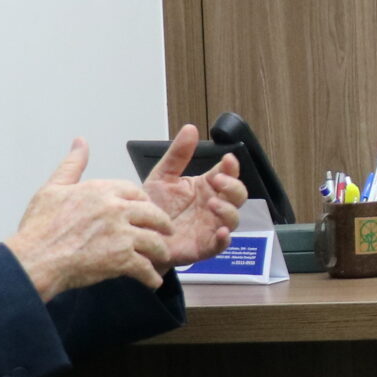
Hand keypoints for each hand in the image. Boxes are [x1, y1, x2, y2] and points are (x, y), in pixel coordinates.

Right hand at [4, 140, 176, 298]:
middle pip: (153, 214)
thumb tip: (80, 143)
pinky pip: (146, 268)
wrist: (36, 259)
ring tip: (161, 257)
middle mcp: (116, 209)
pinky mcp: (122, 259)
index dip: (143, 201)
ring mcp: (121, 235)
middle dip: (162, 224)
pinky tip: (152, 281)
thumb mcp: (53, 188)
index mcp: (102, 190)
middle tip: (165, 231)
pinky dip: (151, 277)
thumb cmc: (40, 228)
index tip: (145, 208)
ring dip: (160, 251)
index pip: (136, 191)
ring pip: (154, 241)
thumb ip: (72, 164)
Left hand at [143, 124, 246, 266]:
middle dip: (233, 186)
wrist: (138, 233)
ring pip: (233, 219)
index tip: (227, 159)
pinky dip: (225, 240)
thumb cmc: (154, 207)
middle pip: (237, 195)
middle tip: (218, 180)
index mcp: (205, 187)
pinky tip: (221, 232)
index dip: (231, 167)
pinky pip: (220, 245)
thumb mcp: (162, 176)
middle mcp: (212, 206)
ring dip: (228, 210)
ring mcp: (210, 226)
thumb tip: (190, 129)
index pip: (227, 174)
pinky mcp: (204, 246)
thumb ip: (178, 155)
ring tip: (212, 204)